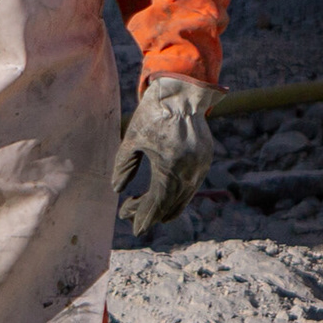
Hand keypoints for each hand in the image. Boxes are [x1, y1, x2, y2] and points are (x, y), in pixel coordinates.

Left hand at [115, 75, 214, 232]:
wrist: (181, 95)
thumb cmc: (152, 115)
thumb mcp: (131, 140)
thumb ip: (123, 166)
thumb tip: (117, 189)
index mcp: (170, 168)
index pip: (158, 203)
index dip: (144, 216)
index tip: (134, 227)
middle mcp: (190, 172)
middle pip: (171, 204)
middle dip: (150, 213)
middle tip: (129, 215)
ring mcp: (201, 167)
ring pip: (183, 197)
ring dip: (164, 205)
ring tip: (143, 208)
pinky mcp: (205, 161)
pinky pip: (191, 186)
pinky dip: (177, 194)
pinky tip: (163, 195)